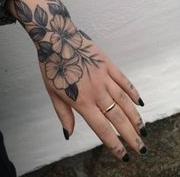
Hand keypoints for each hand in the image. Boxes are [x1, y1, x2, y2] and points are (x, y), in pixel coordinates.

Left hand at [7, 0, 146, 161]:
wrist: (57, 40)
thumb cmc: (52, 67)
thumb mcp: (53, 93)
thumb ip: (63, 114)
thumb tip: (68, 134)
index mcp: (81, 101)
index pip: (102, 128)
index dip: (113, 144)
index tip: (123, 155)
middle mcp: (96, 92)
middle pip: (118, 118)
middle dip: (131, 136)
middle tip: (141, 148)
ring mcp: (104, 78)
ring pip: (125, 102)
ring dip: (135, 118)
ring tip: (143, 130)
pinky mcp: (108, 65)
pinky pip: (124, 81)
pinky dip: (133, 92)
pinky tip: (140, 103)